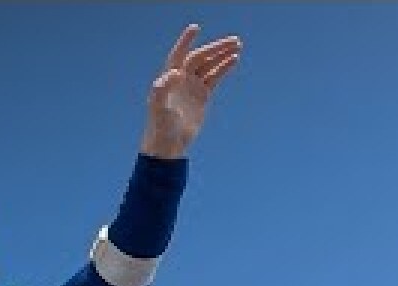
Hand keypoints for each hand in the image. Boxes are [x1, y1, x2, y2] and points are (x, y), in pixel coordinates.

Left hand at [140, 24, 242, 158]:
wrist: (168, 145)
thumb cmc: (160, 127)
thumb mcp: (159, 108)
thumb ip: (163, 90)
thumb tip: (174, 73)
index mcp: (168, 79)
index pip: (178, 55)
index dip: (185, 41)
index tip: (195, 28)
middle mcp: (180, 79)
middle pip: (200, 57)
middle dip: (215, 48)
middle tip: (233, 41)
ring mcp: (191, 87)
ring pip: (209, 66)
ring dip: (222, 55)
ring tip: (238, 46)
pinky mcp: (201, 96)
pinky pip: (214, 77)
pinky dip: (223, 68)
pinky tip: (234, 60)